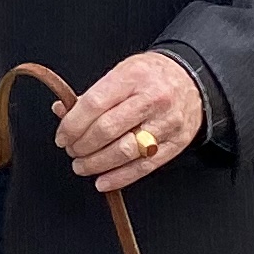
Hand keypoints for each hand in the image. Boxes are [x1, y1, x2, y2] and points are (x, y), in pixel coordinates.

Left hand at [55, 48, 206, 191]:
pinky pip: (144, 166)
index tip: (62, 136)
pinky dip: (120, 177)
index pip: (94, 104)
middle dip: (82, 146)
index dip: (72, 125)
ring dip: (97, 164)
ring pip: (125, 151)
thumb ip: (92, 95)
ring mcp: (165, 124)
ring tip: (82, 166)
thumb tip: (62, 111)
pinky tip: (103, 181)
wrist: (191, 80)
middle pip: (107, 130)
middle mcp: (151, 100)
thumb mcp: (120, 72)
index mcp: (132, 77)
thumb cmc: (150, 76)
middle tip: (71, 151)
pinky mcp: (175, 144)